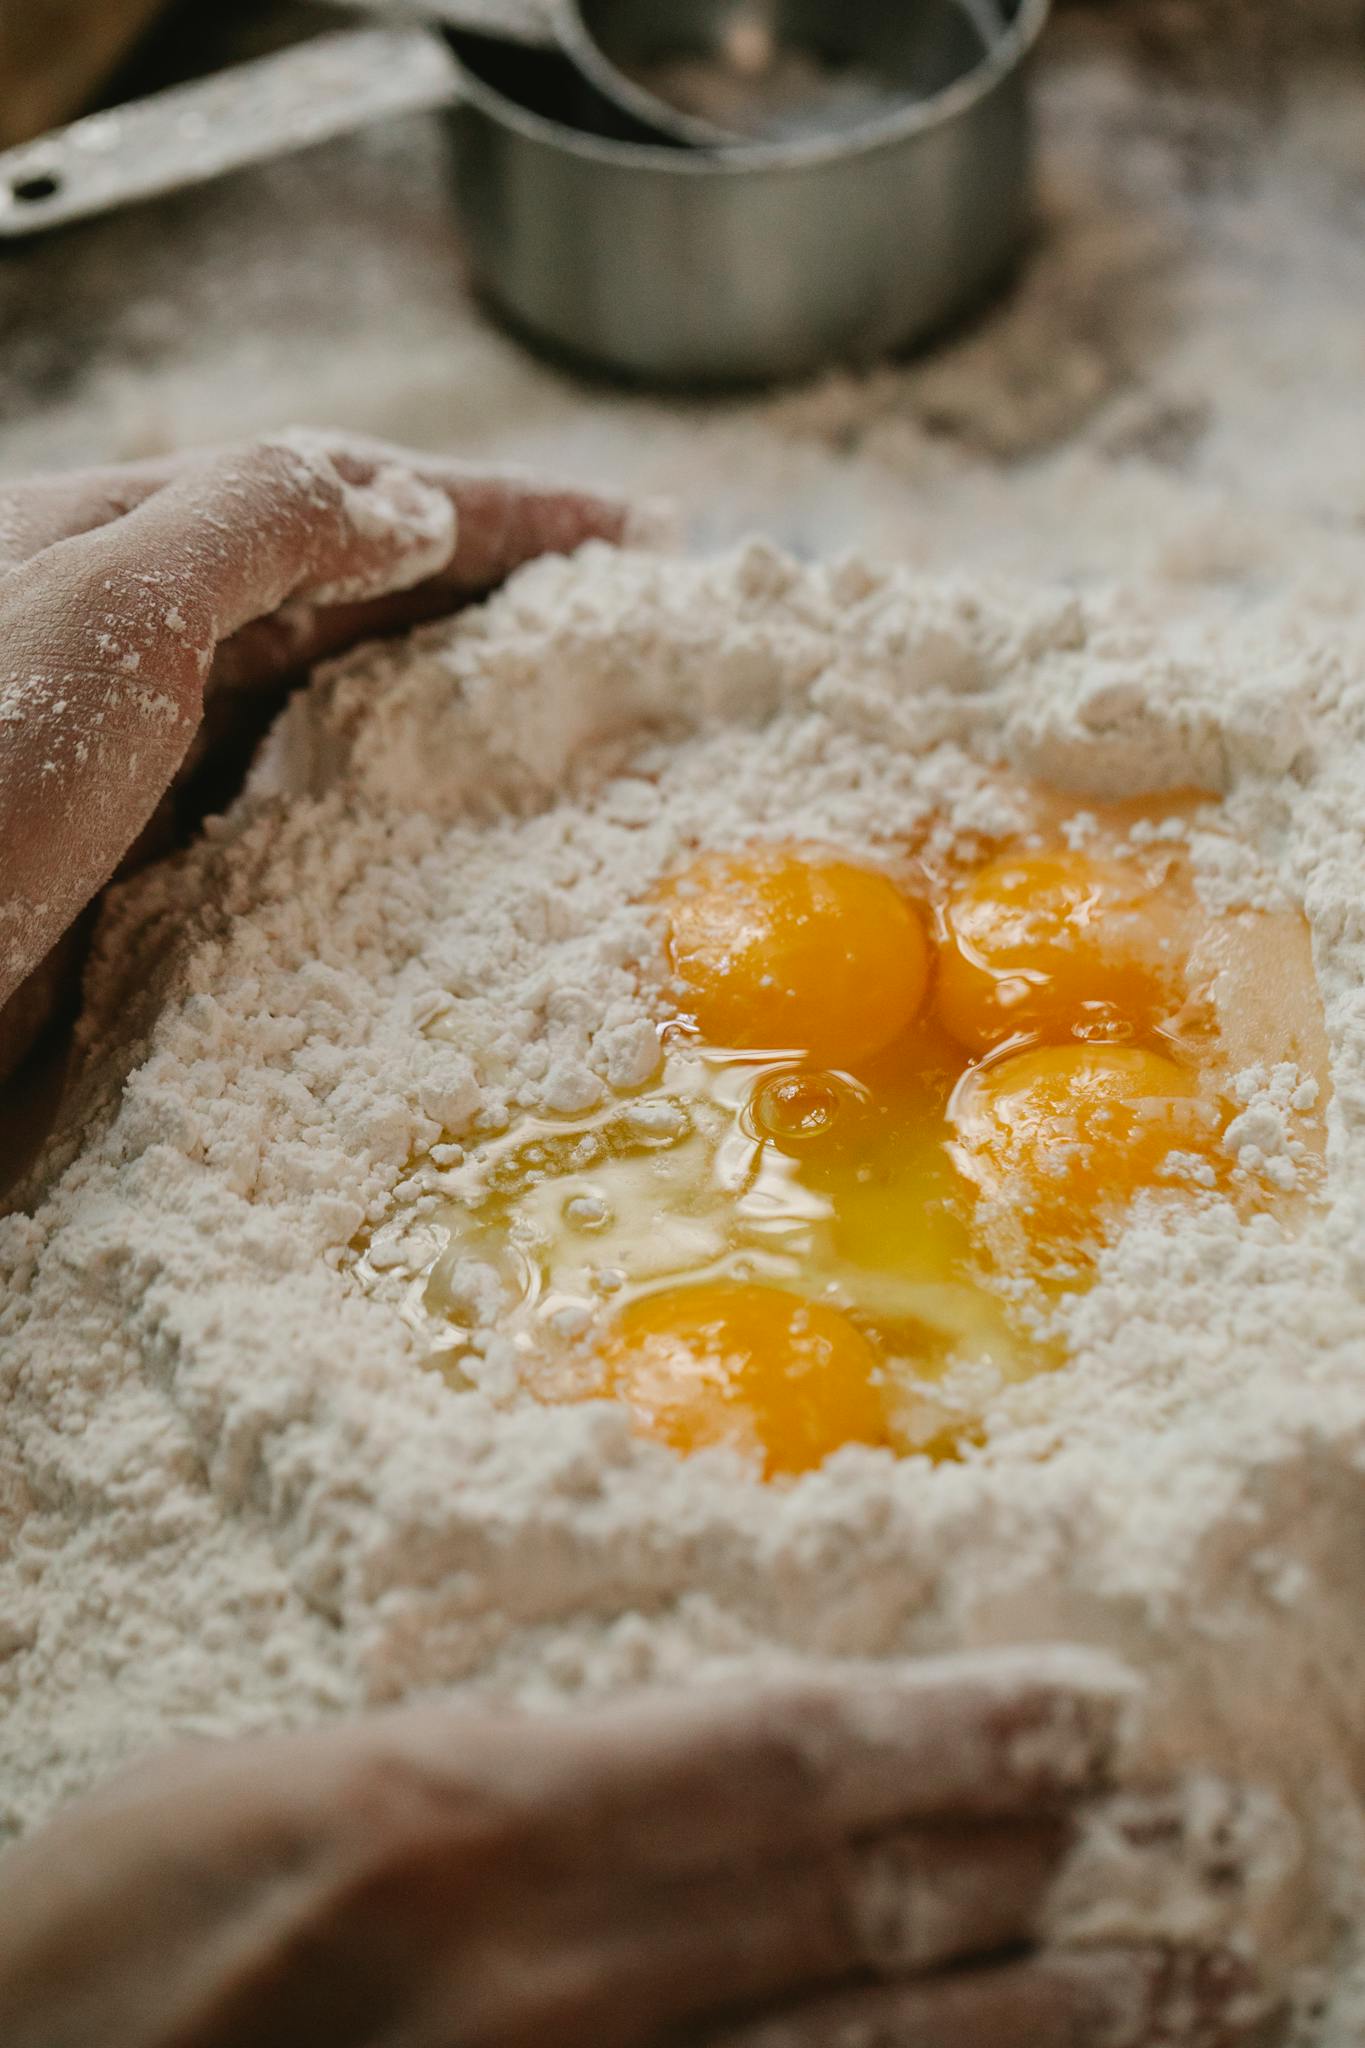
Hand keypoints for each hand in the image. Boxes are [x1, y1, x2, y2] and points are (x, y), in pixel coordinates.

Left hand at [0, 432, 628, 1066]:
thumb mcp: (110, 601)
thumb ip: (257, 524)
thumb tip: (405, 500)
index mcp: (133, 541)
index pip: (351, 496)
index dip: (500, 509)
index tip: (633, 534)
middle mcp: (141, 635)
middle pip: (355, 591)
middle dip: (495, 594)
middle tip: (626, 622)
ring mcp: (141, 755)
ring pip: (332, 699)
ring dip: (451, 693)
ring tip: (566, 708)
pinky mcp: (141, 867)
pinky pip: (296, 809)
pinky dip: (383, 801)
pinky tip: (442, 828)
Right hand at [0, 1654, 1264, 2047]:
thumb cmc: (139, 1927)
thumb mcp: (321, 1782)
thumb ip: (532, 1772)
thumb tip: (732, 1758)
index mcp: (476, 1810)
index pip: (792, 1751)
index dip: (963, 1730)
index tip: (1094, 1709)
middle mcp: (550, 1978)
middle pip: (867, 1908)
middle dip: (1062, 1878)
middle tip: (1220, 1845)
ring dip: (1058, 2021)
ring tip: (1206, 1984)